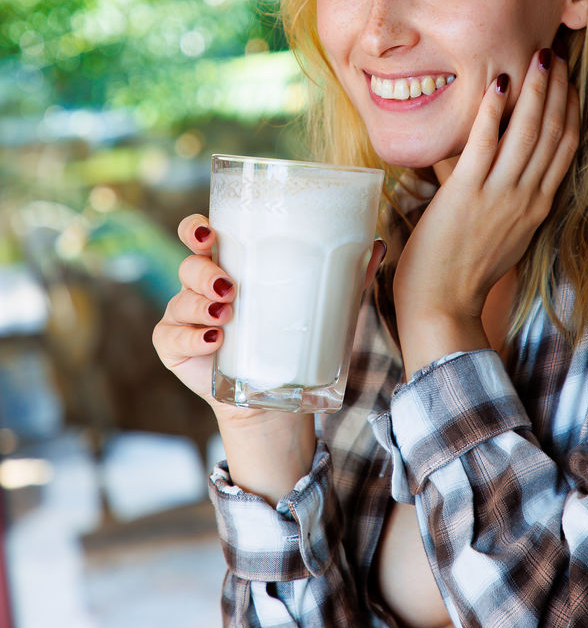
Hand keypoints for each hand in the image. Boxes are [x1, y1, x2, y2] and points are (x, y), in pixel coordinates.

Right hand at [153, 215, 386, 502]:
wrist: (273, 399)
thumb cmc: (291, 338)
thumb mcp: (317, 304)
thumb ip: (345, 274)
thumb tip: (377, 243)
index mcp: (228, 264)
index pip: (200, 234)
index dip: (197, 228)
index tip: (210, 232)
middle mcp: (200, 285)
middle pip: (188, 265)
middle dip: (203, 272)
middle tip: (229, 288)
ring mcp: (183, 316)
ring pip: (180, 299)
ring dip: (199, 305)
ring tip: (225, 315)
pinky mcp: (173, 348)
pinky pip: (170, 337)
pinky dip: (190, 338)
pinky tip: (212, 340)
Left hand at [393, 48, 578, 372]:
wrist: (443, 305)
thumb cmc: (463, 273)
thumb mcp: (503, 234)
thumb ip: (508, 201)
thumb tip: (501, 173)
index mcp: (536, 206)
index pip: (565, 148)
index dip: (569, 111)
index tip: (568, 83)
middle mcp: (526, 198)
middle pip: (553, 133)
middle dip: (557, 90)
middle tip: (555, 56)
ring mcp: (499, 195)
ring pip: (528, 132)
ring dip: (535, 90)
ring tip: (538, 58)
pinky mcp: (467, 194)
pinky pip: (485, 143)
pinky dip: (493, 110)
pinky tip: (497, 82)